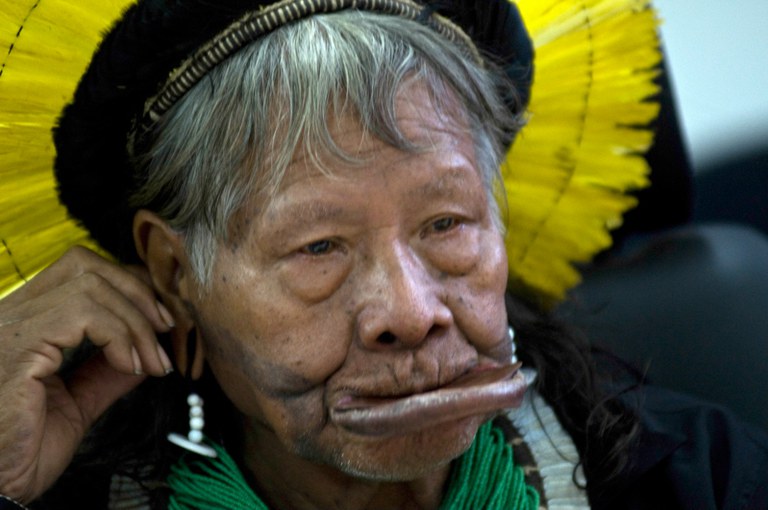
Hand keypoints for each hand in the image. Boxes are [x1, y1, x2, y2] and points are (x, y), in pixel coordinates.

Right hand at [0, 246, 173, 502]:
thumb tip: (144, 349)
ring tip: (152, 362)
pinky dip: (119, 335)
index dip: (129, 286)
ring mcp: (9, 326)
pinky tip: (130, 366)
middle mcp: (11, 315)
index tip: (162, 320)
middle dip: (139, 293)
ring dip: (136, 322)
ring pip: (89, 284)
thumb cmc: (20, 452)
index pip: (80, 270)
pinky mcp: (16, 344)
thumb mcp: (77, 403)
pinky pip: (81, 312)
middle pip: (85, 264)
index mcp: (23, 323)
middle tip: (167, 331)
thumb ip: (106, 371)